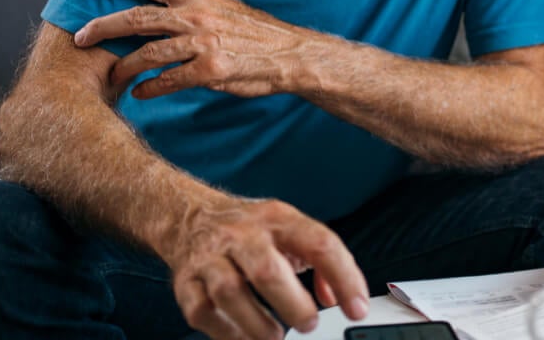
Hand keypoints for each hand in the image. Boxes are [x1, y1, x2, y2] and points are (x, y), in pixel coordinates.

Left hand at [73, 0, 310, 98]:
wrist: (292, 55)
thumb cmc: (258, 34)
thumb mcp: (225, 8)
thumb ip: (194, 8)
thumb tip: (164, 10)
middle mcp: (197, 15)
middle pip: (135, 17)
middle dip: (102, 26)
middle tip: (80, 36)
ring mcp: (203, 43)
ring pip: (147, 53)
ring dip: (123, 65)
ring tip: (111, 74)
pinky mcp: (210, 70)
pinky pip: (168, 81)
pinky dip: (150, 89)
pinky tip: (141, 93)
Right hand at [165, 197, 368, 339]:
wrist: (189, 216)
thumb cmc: (248, 230)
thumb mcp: (289, 229)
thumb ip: (320, 260)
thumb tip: (339, 298)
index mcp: (278, 219)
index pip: (319, 243)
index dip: (344, 277)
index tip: (356, 308)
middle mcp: (243, 235)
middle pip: (267, 270)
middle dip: (293, 304)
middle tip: (309, 324)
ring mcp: (211, 258)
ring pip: (230, 292)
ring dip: (257, 323)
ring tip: (276, 337)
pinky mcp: (186, 282)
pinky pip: (203, 311)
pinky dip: (227, 332)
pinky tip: (244, 337)